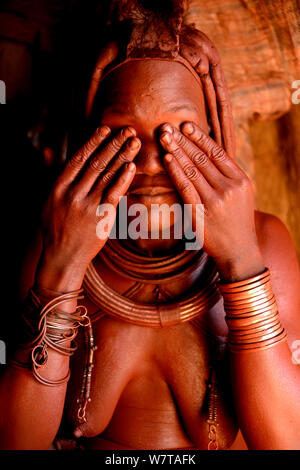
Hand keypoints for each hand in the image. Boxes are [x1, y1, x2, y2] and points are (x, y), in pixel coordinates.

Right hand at [37, 125, 140, 284]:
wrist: (62, 256)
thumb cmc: (54, 226)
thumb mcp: (46, 198)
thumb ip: (50, 172)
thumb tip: (47, 149)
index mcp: (58, 187)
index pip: (77, 158)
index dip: (92, 142)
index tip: (106, 129)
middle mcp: (72, 194)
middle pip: (95, 163)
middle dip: (113, 144)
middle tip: (128, 130)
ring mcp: (87, 206)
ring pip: (106, 175)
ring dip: (122, 156)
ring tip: (134, 142)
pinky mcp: (100, 218)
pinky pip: (113, 194)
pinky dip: (123, 179)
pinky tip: (132, 166)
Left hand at [159, 122, 264, 280]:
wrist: (239, 251)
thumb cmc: (237, 222)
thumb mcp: (241, 196)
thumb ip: (227, 177)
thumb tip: (208, 155)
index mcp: (240, 180)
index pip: (217, 153)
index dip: (200, 137)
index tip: (186, 125)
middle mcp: (229, 188)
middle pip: (202, 158)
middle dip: (183, 140)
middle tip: (167, 126)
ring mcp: (215, 200)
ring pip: (192, 169)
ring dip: (176, 151)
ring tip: (163, 136)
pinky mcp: (201, 213)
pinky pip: (185, 187)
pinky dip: (175, 171)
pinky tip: (167, 159)